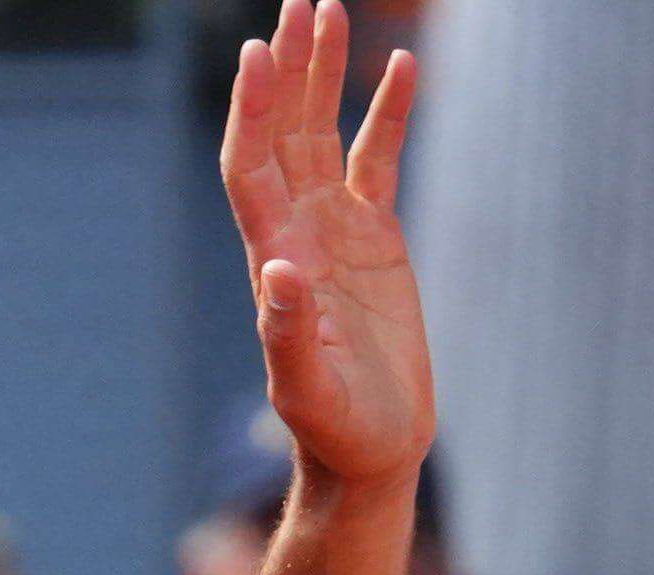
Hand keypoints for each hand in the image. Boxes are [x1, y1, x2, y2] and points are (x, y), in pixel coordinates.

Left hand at [221, 2, 430, 497]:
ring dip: (323, 74)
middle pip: (283, 131)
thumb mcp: (307, 389)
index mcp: (274, 258)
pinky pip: (376, 158)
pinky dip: (386, 112)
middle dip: (287, 69)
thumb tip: (278, 273)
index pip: (252, 166)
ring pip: (322, 132)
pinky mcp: (375, 237)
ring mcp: (335, 229)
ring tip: (327, 9)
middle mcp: (297, 232)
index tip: (257, 53)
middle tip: (296, 4)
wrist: (371, 451)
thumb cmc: (335, 430)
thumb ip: (289, 333)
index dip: (252, 111)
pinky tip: (401, 65)